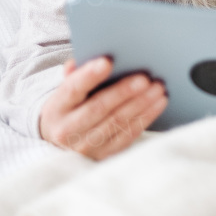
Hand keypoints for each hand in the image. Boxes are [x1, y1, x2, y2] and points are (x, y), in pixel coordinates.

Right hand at [38, 56, 167, 159]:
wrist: (62, 142)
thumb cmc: (71, 107)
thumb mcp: (65, 91)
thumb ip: (75, 74)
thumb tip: (80, 60)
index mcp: (57, 107)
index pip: (72, 89)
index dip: (89, 76)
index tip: (107, 61)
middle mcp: (67, 129)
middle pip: (98, 108)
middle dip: (123, 92)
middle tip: (145, 78)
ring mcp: (85, 146)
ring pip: (117, 122)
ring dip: (141, 104)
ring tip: (158, 88)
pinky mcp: (103, 155)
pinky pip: (128, 135)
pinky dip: (146, 118)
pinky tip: (159, 103)